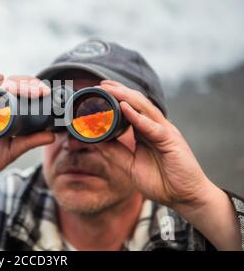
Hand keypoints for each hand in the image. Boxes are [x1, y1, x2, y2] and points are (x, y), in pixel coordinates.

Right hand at [0, 74, 54, 199]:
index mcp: (7, 113)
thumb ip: (30, 142)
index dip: (34, 89)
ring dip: (15, 84)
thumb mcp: (12, 151)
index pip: (22, 94)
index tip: (47, 93)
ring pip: (0, 87)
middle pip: (13, 85)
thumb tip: (51, 136)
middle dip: (29, 84)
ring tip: (29, 88)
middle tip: (42, 90)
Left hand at [97, 80, 240, 249]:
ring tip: (110, 89)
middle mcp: (156, 127)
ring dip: (126, 97)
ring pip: (144, 108)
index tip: (100, 91)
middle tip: (102, 84)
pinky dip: (137, 116)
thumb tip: (96, 141)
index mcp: (147, 131)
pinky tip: (125, 107)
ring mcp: (165, 131)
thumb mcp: (130, 165)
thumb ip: (115, 152)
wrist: (184, 197)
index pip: (131, 109)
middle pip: (137, 103)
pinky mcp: (171, 140)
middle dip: (119, 91)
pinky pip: (151, 126)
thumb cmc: (161, 181)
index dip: (117, 98)